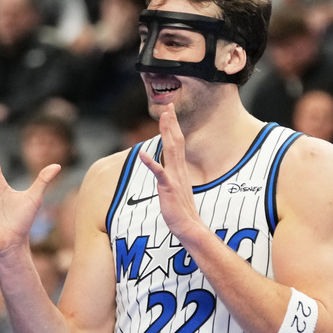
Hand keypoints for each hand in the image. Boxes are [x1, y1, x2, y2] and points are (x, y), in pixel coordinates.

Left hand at [137, 105, 205, 241]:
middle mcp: (179, 170)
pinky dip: (151, 163)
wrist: (189, 227)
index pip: (178, 143)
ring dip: (166, 133)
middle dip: (171, 123)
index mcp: (180, 170)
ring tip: (163, 118)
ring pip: (170, 151)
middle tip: (168, 105)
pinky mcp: (168, 188)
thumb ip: (173, 177)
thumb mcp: (178, 190)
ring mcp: (174, 178)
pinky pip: (159, 173)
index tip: (170, 112)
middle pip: (176, 141)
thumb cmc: (182, 211)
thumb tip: (168, 171)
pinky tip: (142, 154)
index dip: (174, 127)